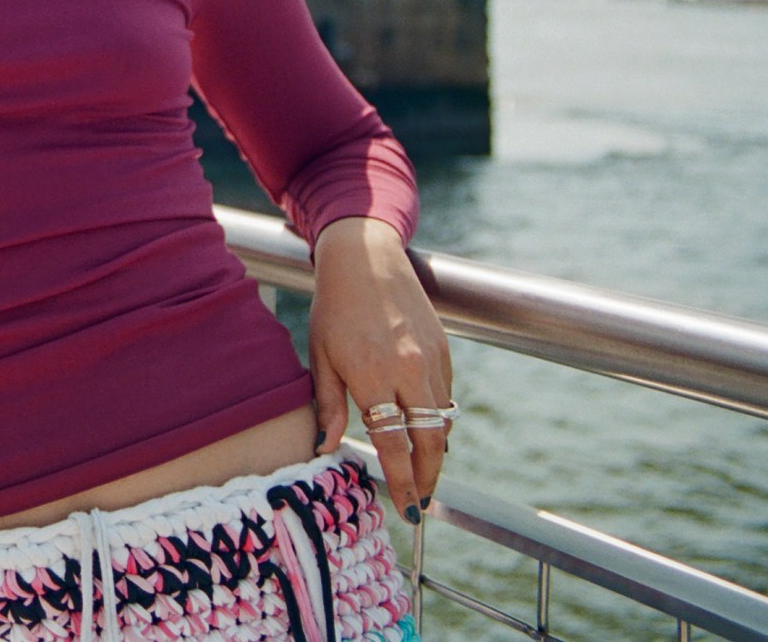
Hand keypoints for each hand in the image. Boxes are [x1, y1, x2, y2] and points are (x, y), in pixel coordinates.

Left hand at [306, 217, 453, 525]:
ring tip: (422, 473)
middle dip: (427, 478)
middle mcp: (408, 370)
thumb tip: (325, 449)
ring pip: (442, 421)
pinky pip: (446, 396)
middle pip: (428, 442)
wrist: (366, 258)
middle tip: (420, 501)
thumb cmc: (334, 309)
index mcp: (372, 374)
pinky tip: (426, 431)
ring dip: (435, 452)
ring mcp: (431, 359)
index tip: (406, 509)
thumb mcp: (320, 356)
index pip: (394, 444)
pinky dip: (439, 419)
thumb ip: (327, 405)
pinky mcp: (444, 349)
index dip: (402, 482)